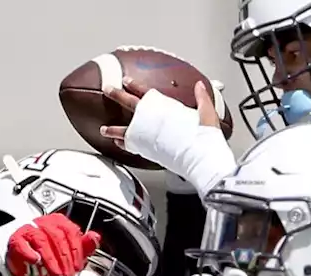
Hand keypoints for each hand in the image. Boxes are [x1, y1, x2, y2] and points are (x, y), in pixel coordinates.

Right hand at [4, 214, 99, 275]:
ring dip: (50, 259)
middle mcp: (45, 222)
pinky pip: (22, 244)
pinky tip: (35, 261)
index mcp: (60, 222)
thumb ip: (85, 246)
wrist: (31, 268)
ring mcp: (30, 229)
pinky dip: (29, 253)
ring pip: (42, 241)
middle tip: (68, 274)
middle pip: (57, 237)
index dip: (76, 251)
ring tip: (55, 273)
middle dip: (65, 259)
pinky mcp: (17, 239)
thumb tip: (95, 237)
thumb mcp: (71, 253)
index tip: (78, 267)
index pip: (71, 232)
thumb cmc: (51, 257)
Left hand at [101, 77, 222, 151]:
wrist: (202, 160)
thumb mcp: (208, 115)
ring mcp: (149, 137)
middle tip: (107, 90)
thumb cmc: (206, 140)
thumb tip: (200, 86)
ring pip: (125, 130)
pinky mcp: (149, 152)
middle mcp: (153, 121)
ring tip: (103, 129)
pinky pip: (131, 147)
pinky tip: (117, 145)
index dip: (135, 85)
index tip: (127, 81)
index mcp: (167, 109)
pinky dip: (123, 145)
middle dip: (117, 96)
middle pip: (130, 104)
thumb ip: (202, 98)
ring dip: (113, 129)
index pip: (147, 93)